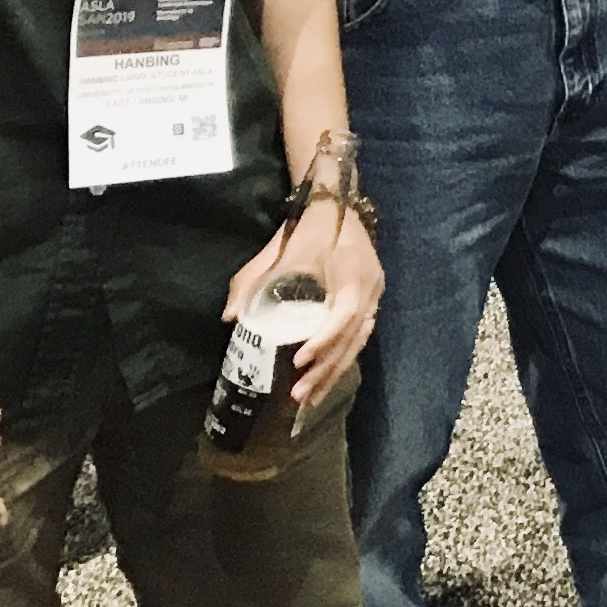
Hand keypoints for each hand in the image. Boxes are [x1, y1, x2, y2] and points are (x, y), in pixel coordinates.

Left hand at [224, 196, 381, 414]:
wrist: (337, 209)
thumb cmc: (307, 231)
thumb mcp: (276, 252)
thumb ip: (250, 282)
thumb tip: (230, 318)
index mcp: (352, 269)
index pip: (345, 312)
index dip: (324, 339)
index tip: (299, 360)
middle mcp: (371, 284)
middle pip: (354, 336)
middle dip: (327, 368)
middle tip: (300, 394)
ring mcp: (375, 294)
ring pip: (359, 340)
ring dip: (335, 370)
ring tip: (311, 397)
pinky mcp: (371, 300)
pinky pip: (360, 336)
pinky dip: (342, 358)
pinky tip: (326, 378)